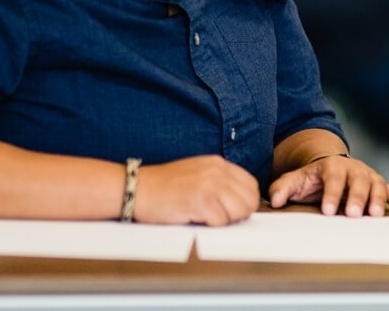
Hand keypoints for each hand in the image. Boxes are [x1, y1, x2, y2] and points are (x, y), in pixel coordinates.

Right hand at [133, 155, 260, 225]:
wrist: (137, 189)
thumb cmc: (164, 186)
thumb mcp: (197, 173)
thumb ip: (220, 181)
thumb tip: (242, 201)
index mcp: (218, 163)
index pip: (251, 185)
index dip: (244, 202)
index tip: (230, 210)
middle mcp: (218, 171)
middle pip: (250, 200)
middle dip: (238, 214)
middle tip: (217, 217)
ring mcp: (210, 185)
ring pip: (239, 212)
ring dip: (225, 220)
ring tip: (205, 217)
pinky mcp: (201, 201)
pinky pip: (221, 222)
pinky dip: (210, 225)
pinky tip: (194, 218)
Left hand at [268, 155, 388, 216]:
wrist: (330, 167)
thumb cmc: (312, 179)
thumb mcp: (295, 181)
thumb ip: (282, 189)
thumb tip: (275, 201)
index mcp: (332, 166)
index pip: (333, 178)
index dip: (331, 193)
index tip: (327, 211)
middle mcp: (353, 168)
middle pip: (357, 180)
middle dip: (356, 197)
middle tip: (353, 214)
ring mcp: (368, 175)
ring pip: (377, 184)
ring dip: (378, 198)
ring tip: (375, 215)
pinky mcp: (378, 183)